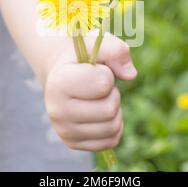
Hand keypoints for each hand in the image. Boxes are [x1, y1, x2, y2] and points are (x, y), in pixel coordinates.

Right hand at [44, 34, 136, 150]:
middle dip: (112, 93)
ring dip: (114, 110)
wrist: (60, 76)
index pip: (103, 83)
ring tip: (99, 98)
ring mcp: (63, 130)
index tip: (94, 70)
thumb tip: (131, 75)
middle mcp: (56, 110)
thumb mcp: (96, 43)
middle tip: (99, 86)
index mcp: (59, 82)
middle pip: (110, 109)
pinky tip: (100, 114)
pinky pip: (111, 141)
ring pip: (113, 127)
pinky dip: (113, 126)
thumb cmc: (82, 57)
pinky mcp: (73, 144)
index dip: (107, 73)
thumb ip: (116, 50)